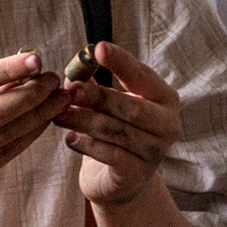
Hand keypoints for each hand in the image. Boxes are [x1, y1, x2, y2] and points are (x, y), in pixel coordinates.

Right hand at [0, 53, 67, 212]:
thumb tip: (19, 70)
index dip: (6, 70)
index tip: (35, 59)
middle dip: (29, 95)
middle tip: (54, 81)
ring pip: (2, 136)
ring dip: (36, 116)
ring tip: (58, 99)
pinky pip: (3, 155)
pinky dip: (26, 137)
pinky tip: (42, 122)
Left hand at [54, 41, 183, 206]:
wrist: (122, 178)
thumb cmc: (116, 130)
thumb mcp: (108, 104)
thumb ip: (95, 83)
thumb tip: (75, 66)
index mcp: (164, 97)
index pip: (142, 75)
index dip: (121, 61)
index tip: (99, 48)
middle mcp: (167, 123)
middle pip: (132, 107)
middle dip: (99, 97)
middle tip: (70, 89)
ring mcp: (156, 151)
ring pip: (117, 131)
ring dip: (84, 120)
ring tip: (59, 114)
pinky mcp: (138, 172)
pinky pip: (111, 155)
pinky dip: (87, 145)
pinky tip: (69, 139)